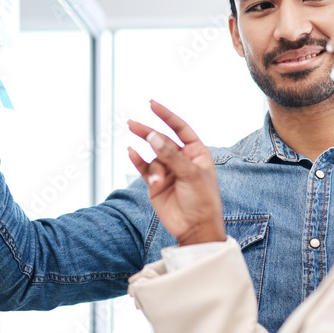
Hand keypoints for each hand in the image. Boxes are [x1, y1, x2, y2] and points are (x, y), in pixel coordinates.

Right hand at [127, 101, 225, 245]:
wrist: (195, 228)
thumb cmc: (202, 200)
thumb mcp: (190, 175)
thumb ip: (171, 156)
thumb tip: (152, 136)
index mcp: (196, 152)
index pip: (180, 128)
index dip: (166, 116)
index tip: (151, 104)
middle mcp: (181, 159)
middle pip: (161, 140)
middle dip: (147, 131)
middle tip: (131, 123)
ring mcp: (167, 170)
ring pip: (153, 159)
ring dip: (153, 170)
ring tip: (157, 182)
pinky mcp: (155, 183)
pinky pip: (143, 168)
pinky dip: (137, 160)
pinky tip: (130, 152)